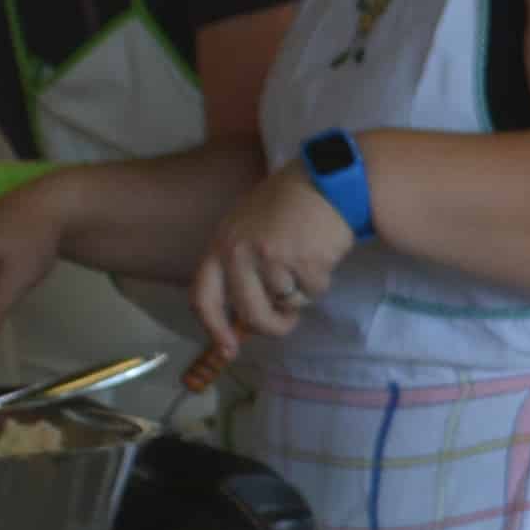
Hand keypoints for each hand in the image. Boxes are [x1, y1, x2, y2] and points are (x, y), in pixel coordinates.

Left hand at [194, 165, 356, 351]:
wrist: (324, 180)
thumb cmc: (286, 205)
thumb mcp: (248, 228)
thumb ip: (239, 265)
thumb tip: (244, 317)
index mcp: (222, 245)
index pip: (204, 297)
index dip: (214, 328)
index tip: (229, 349)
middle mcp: (240, 252)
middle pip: (251, 314)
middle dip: (274, 327)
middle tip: (287, 323)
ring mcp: (272, 257)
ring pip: (287, 304)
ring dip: (302, 292)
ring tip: (307, 260)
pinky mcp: (303, 260)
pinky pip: (313, 292)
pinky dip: (322, 280)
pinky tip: (322, 253)